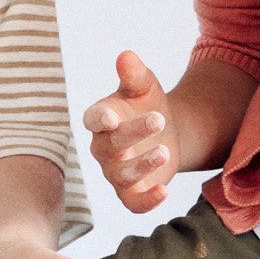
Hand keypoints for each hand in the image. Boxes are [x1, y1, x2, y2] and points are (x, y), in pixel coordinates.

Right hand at [83, 52, 176, 212]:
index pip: (93, 119)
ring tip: (165, 151)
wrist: (165, 132)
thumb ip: (134, 74)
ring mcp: (116, 172)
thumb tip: (126, 56)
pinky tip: (165, 192)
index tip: (112, 117)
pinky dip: (147, 201)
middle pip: (112, 145)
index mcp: (101, 118)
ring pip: (123, 174)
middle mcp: (103, 148)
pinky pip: (134, 203)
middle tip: (159, 118)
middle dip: (134, 133)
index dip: (100, 119)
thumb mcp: (145, 86)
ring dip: (142, 165)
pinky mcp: (132, 193)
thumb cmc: (146, 104)